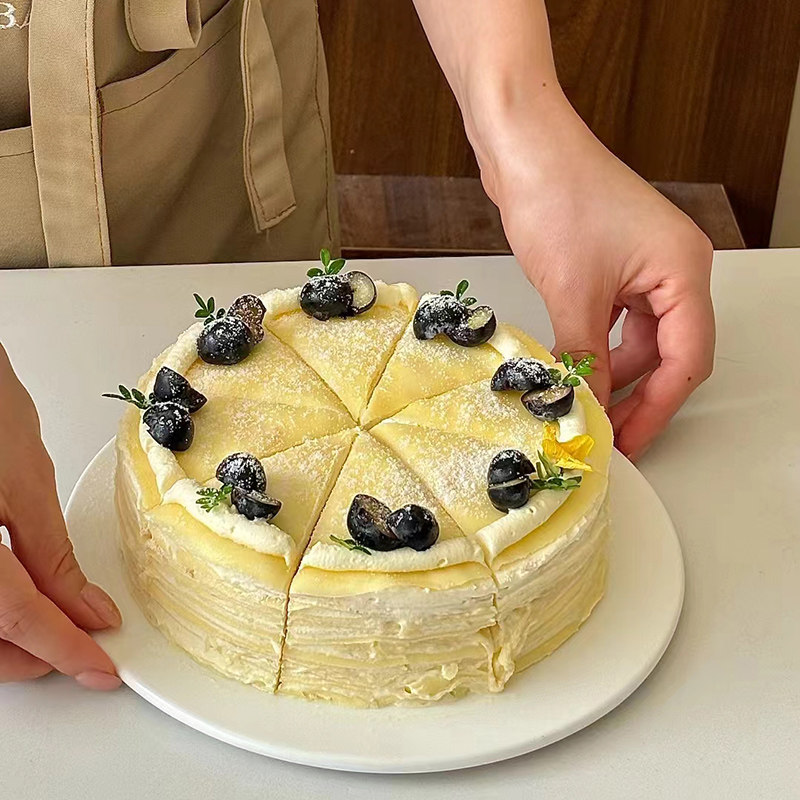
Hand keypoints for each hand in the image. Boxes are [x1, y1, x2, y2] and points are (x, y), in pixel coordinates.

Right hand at [0, 343, 120, 688]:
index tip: (102, 669)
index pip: (17, 619)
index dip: (64, 650)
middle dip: (31, 654)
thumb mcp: (25, 483)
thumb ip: (50, 556)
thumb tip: (87, 610)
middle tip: (81, 646)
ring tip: (52, 630)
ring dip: (4, 641)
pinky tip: (13, 605)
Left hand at [477, 92, 714, 457]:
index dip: (658, 408)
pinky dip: (598, 346)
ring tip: (583, 404)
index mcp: (684, 271)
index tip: (630, 442)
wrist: (524, 146)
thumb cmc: (557, 195)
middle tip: (604, 431)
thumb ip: (585, 357)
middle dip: (636, 395)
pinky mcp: (614, 264)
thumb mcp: (573, 293)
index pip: (687, 359)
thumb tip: (587, 405)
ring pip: (640, 340)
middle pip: (668, 353)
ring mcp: (644, 266)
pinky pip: (617, 320)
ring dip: (613, 373)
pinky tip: (575, 366)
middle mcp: (675, 269)